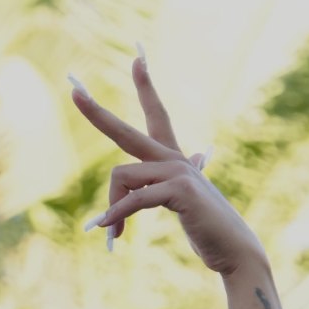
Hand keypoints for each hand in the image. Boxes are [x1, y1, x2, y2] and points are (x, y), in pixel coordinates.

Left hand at [71, 54, 265, 275]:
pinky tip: (111, 232)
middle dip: (97, 113)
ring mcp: (178, 171)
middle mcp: (175, 158)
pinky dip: (117, 216)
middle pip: (125, 131)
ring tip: (114, 234)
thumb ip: (184, 178)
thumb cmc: (208, 227)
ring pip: (121, 176)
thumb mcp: (187, 198)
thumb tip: (201, 157)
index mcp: (174, 158)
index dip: (147, 86)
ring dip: (112, 209)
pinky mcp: (180, 190)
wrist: (234, 250)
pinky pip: (133, 200)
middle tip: (74, 90)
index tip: (138, 58)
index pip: (157, 114)